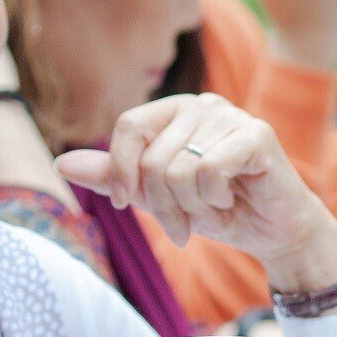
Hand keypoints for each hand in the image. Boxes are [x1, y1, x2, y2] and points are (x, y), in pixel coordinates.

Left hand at [56, 94, 336, 293]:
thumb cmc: (219, 209)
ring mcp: (231, 116)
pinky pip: (207, 171)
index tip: (130, 205)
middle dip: (162, 206)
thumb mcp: (158, 197)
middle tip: (183, 226)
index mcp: (175, 111)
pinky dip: (214, 199)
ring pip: (178, 169)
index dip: (122, 171)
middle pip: (151, 157)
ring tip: (212, 210)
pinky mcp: (256, 135)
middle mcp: (202, 104)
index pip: (128, 126)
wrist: (275, 232)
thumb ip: (115, 178)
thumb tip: (62, 164)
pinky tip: (232, 198)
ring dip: (190, 207)